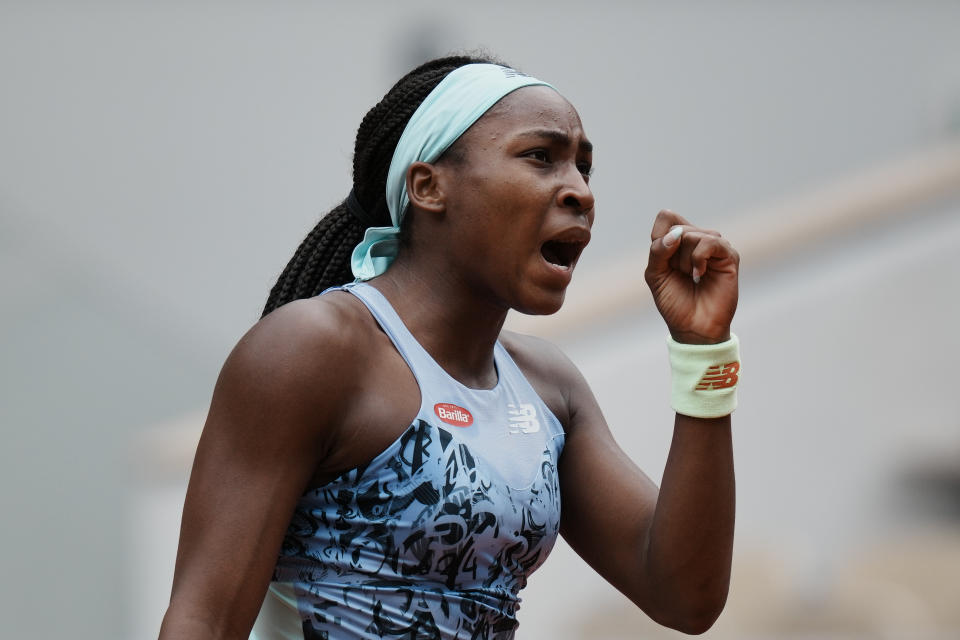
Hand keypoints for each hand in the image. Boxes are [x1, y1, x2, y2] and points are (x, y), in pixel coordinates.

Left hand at [644, 210, 738, 343]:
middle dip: (672, 255)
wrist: (693, 327)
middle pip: (677, 227)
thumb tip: (677, 234)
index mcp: (677, 241)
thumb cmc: (674, 302)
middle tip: (681, 275)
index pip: (666, 217)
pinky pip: (710, 241)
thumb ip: (658, 250)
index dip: (660, 237)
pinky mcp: (729, 255)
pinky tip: (699, 275)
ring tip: (693, 278)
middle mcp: (697, 240)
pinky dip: (699, 259)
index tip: (663, 260)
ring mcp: (714, 246)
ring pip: (692, 234)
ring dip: (685, 261)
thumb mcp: (655, 275)